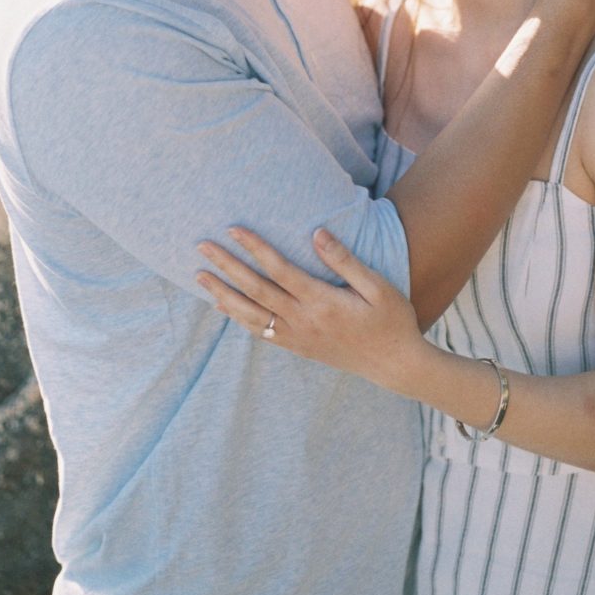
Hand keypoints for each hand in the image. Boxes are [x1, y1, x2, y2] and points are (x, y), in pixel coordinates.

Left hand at [196, 227, 423, 391]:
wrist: (395, 365)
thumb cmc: (391, 320)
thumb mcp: (378, 286)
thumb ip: (345, 261)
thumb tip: (317, 232)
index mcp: (322, 302)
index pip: (279, 270)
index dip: (255, 248)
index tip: (234, 229)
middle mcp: (304, 321)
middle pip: (256, 290)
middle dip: (227, 266)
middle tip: (202, 246)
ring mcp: (298, 337)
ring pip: (250, 314)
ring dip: (223, 293)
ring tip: (200, 276)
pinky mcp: (298, 347)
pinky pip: (260, 332)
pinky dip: (238, 317)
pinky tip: (223, 305)